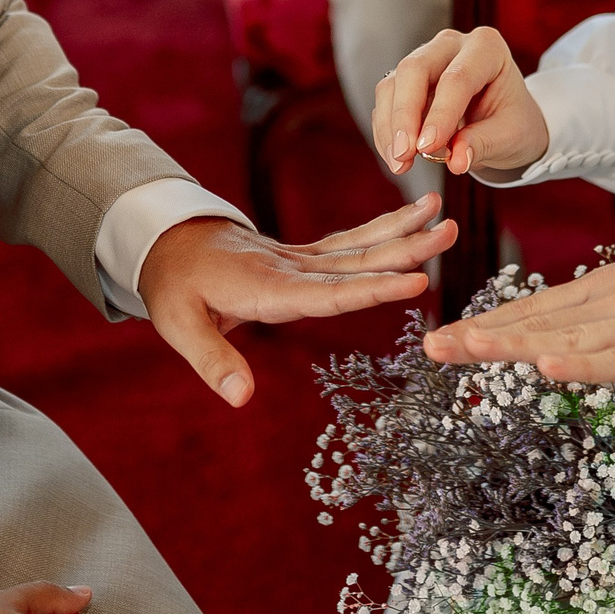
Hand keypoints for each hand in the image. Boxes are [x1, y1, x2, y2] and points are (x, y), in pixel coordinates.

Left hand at [135, 202, 456, 405]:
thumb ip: (212, 360)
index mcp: (267, 286)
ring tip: (442, 215)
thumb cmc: (173, 286)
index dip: (373, 289)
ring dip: (402, 232)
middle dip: (405, 249)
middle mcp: (291, 267)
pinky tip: (410, 221)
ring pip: (359, 246)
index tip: (416, 281)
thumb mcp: (178, 325)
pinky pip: (348, 243)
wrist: (166, 241)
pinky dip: (381, 231)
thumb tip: (241, 398)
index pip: (329, 292)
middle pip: (356, 261)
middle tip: (448, 231)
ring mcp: (299, 258)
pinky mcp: (302, 256)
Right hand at [373, 25, 548, 179]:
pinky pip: (386, 101)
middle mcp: (452, 45)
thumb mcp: (511, 136)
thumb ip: (483, 144)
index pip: (457, 78)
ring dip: (391, 127)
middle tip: (404, 155)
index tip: (427, 148)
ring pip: (393, 84)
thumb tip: (456, 161)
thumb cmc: (514, 121)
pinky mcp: (406, 79)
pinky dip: (386, 131)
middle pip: (415, 69)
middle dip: (404, 115)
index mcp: (487, 48)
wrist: (506, 120)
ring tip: (401, 163)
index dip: (440, 114)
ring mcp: (426, 58)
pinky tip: (396, 156)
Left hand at [420, 220, 614, 381]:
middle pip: (538, 323)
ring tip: (471, 346)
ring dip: (517, 343)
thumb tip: (555, 344)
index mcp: (599, 294)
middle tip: (431, 347)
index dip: (485, 325)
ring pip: (568, 337)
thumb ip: (599, 323)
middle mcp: (608, 305)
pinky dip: (584, 363)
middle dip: (483, 336)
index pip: (532, 311)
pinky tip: (548, 365)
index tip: (439, 339)